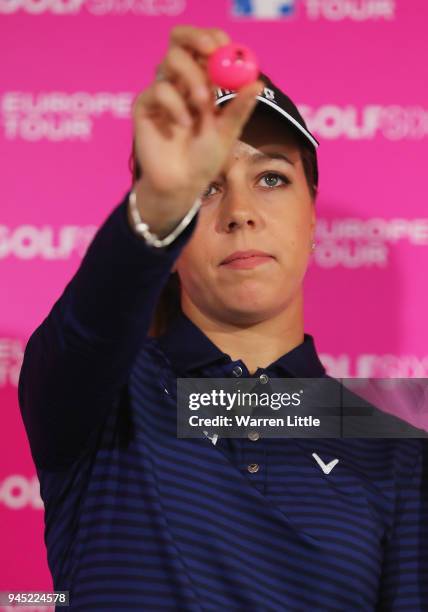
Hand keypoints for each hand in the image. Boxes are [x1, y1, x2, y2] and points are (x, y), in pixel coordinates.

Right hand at [131, 25, 262, 233]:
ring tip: (203, 106)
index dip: (213, 39)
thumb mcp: (228, 131)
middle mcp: (179, 81)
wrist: (183, 184)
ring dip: (193, 79)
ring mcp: (161, 92)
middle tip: (212, 50)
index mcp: (201, 80)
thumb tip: (259, 83)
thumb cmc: (205, 158)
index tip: (226, 44)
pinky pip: (158, 90)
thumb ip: (240, 108)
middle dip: (196, 39)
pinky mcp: (144, 107)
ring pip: (170, 61)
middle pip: (179, 40)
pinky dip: (175, 105)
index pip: (203, 45)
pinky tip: (183, 126)